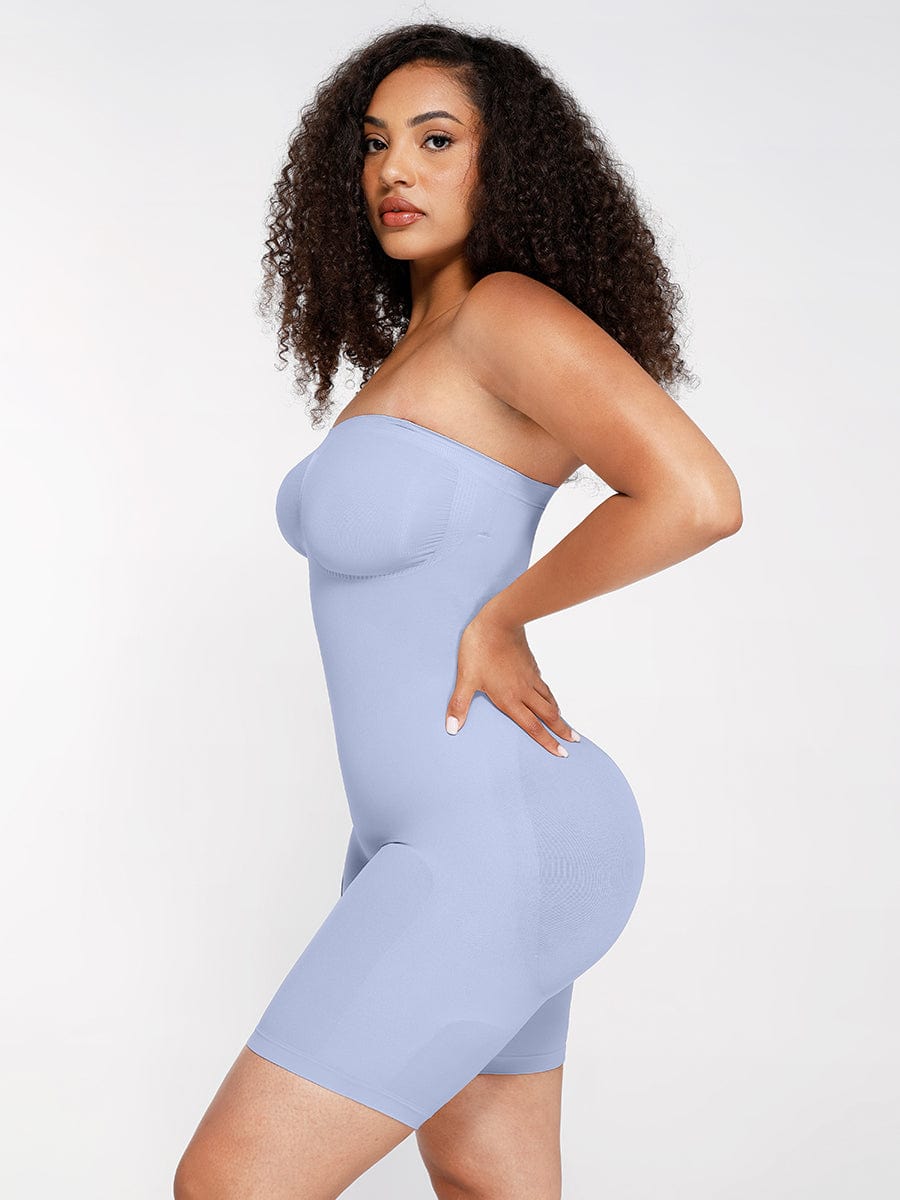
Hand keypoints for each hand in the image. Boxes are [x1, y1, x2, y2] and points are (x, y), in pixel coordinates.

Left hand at [445, 607, 580, 755]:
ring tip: (566, 724)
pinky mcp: (531, 665)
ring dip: (559, 714)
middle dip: (561, 730)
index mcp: (510, 698)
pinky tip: (549, 696)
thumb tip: (452, 728)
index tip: (561, 753)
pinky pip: (544, 685)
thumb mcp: (466, 678)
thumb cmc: (481, 649)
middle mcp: (524, 691)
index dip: (547, 742)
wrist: (499, 621)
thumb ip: (459, 704)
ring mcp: (530, 677)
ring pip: (549, 700)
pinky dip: (550, 696)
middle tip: (574, 742)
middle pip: (548, 715)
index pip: (532, 726)